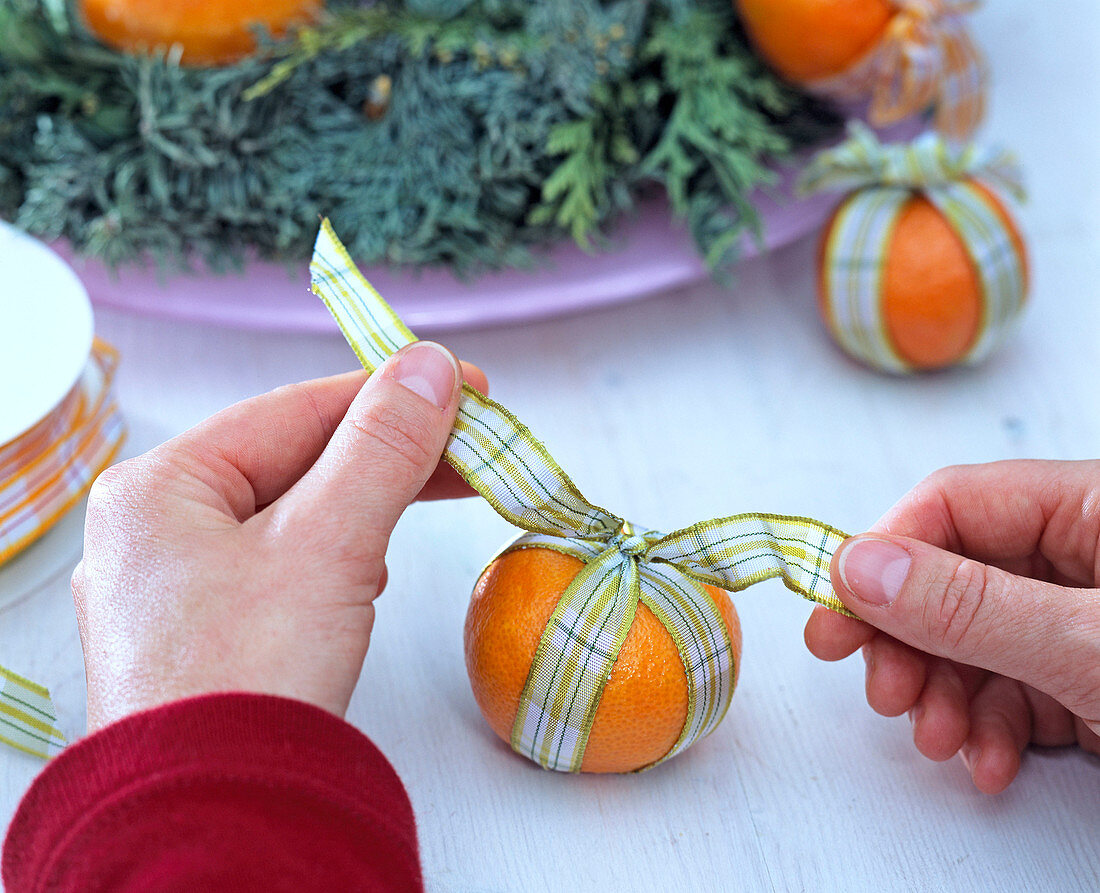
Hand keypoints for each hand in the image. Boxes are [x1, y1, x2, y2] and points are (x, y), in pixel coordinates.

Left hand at [73, 342, 486, 731]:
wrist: (217, 819)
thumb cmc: (251, 674)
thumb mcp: (328, 543)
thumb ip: (383, 447)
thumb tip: (430, 365)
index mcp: (160, 488)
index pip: (294, 411)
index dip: (388, 393)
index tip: (467, 388)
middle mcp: (157, 531)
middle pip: (295, 462)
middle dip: (388, 455)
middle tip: (472, 445)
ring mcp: (178, 588)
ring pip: (295, 516)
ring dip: (369, 505)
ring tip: (435, 501)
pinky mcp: (207, 637)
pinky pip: (283, 567)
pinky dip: (339, 557)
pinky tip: (371, 569)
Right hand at [804, 460, 1099, 793]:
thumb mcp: (1088, 644)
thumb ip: (972, 606)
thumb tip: (857, 569)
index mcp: (1090, 507)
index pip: (955, 504)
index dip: (886, 557)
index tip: (837, 616)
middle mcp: (1082, 555)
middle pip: (954, 579)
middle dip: (911, 645)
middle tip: (883, 692)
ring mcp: (1085, 619)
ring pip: (976, 644)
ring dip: (944, 698)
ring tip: (939, 739)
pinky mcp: (1091, 680)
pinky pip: (1017, 692)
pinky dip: (993, 730)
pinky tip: (992, 761)